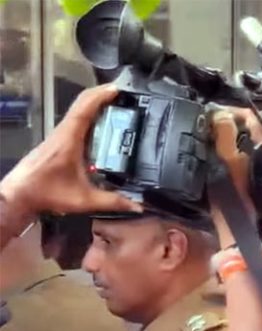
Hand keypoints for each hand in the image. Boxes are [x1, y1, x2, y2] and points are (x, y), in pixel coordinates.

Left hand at [0, 85, 141, 216]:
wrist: (19, 195)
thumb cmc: (46, 193)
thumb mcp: (83, 200)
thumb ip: (112, 202)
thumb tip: (138, 206)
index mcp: (69, 139)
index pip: (85, 108)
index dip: (101, 96)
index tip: (118, 89)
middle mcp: (63, 132)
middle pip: (81, 103)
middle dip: (101, 94)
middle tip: (122, 93)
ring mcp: (59, 135)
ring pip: (77, 110)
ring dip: (94, 102)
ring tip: (115, 103)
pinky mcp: (57, 141)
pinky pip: (74, 119)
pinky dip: (88, 113)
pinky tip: (99, 122)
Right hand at [208, 107, 261, 246]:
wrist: (237, 230)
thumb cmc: (234, 195)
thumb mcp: (227, 161)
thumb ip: (224, 134)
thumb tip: (220, 113)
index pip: (249, 116)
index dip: (229, 110)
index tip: (209, 113)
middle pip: (242, 129)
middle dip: (222, 124)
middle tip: (201, 123)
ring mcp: (254, 167)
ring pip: (236, 143)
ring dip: (220, 138)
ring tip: (200, 137)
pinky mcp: (245, 179)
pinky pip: (232, 158)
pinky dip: (220, 153)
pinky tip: (206, 155)